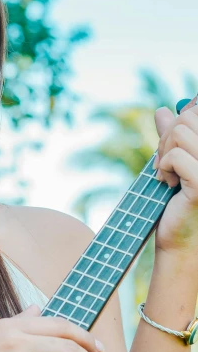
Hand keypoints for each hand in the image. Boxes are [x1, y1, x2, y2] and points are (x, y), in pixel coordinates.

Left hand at [153, 95, 197, 254]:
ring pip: (181, 131)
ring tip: (166, 174)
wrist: (181, 240)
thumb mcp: (174, 164)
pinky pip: (176, 156)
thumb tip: (163, 111)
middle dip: (167, 137)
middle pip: (189, 117)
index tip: (171, 147)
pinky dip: (163, 167)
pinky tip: (167, 184)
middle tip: (164, 162)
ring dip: (164, 152)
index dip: (180, 122)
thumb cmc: (178, 203)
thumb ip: (171, 137)